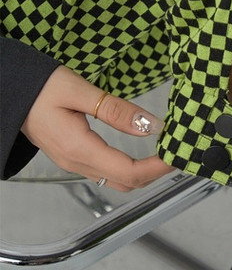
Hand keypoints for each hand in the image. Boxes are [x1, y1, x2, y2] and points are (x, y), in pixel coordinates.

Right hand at [21, 66, 176, 192]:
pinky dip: (130, 168)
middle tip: (178, 153)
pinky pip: (106, 173)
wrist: (10, 93)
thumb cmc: (39, 87)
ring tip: (165, 154)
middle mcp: (76, 162)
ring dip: (144, 173)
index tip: (177, 154)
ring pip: (116, 181)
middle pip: (125, 182)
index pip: (128, 172)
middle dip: (156, 173)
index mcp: (79, 148)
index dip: (157, 168)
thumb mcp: (79, 90)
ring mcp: (73, 163)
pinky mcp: (73, 157)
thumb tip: (150, 125)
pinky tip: (142, 153)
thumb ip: (116, 110)